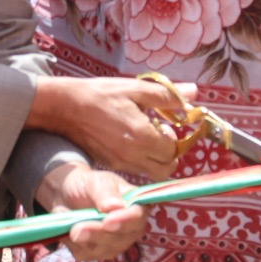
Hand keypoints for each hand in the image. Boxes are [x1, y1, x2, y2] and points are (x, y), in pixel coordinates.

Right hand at [26, 76, 188, 180]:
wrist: (66, 107)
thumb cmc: (102, 95)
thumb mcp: (135, 89)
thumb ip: (167, 95)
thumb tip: (194, 93)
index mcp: (143, 136)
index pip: (173, 151)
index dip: (176, 139)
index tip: (168, 125)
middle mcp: (134, 155)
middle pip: (166, 169)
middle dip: (169, 154)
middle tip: (161, 135)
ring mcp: (120, 163)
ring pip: (150, 172)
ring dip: (154, 157)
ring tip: (144, 135)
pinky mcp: (110, 164)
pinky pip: (134, 169)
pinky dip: (139, 159)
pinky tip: (129, 139)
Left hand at [35, 162, 149, 261]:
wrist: (67, 195)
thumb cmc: (87, 185)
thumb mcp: (95, 181)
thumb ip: (105, 192)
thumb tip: (115, 206)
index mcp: (136, 206)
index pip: (137, 217)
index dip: (125, 221)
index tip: (107, 221)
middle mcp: (130, 228)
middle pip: (121, 238)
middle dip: (99, 234)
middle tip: (78, 228)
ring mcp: (115, 243)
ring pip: (104, 249)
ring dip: (86, 241)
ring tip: (70, 229)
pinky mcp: (97, 252)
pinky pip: (87, 254)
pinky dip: (74, 244)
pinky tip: (65, 232)